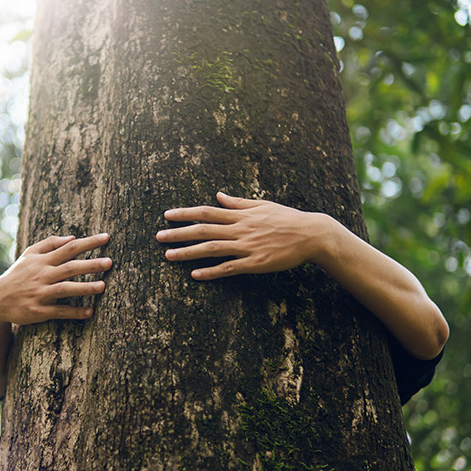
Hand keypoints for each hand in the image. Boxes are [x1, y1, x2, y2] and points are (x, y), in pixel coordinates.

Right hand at [0, 233, 111, 325]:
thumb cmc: (18, 274)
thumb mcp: (29, 255)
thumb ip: (50, 244)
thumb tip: (73, 237)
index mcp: (42, 260)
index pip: (69, 248)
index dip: (88, 242)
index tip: (106, 238)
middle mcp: (42, 275)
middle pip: (70, 267)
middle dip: (90, 264)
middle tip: (109, 262)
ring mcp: (40, 293)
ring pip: (65, 289)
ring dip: (85, 288)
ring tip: (103, 286)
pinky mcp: (39, 311)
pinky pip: (60, 311)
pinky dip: (75, 312)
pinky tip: (90, 312)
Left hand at [156, 192, 332, 279]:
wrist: (312, 235)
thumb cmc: (287, 219)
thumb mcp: (262, 205)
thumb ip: (238, 203)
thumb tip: (219, 195)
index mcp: (240, 215)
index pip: (206, 212)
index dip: (185, 213)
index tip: (167, 216)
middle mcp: (240, 229)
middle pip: (203, 230)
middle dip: (178, 233)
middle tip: (158, 237)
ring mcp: (247, 247)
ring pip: (211, 248)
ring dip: (188, 252)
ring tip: (169, 256)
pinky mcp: (255, 263)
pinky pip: (229, 268)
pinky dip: (211, 271)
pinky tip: (195, 275)